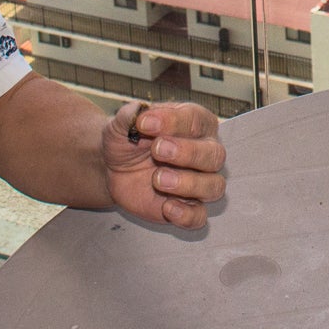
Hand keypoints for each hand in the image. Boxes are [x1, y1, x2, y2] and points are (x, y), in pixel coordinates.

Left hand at [104, 101, 225, 228]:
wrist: (113, 168)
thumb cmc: (128, 141)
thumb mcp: (123, 124)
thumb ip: (131, 115)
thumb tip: (140, 112)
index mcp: (194, 124)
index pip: (197, 120)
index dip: (173, 121)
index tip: (144, 124)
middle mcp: (204, 152)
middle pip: (214, 154)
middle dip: (187, 153)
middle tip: (157, 150)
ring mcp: (199, 182)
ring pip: (213, 186)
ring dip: (188, 183)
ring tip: (157, 179)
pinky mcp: (188, 208)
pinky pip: (199, 217)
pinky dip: (186, 215)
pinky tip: (167, 207)